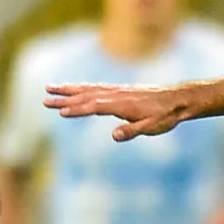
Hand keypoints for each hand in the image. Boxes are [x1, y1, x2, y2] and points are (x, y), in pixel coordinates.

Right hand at [44, 82, 193, 140]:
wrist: (179, 99)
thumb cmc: (166, 116)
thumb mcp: (152, 127)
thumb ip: (133, 130)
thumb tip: (114, 136)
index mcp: (121, 105)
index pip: (94, 107)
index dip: (78, 110)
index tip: (61, 112)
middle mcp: (116, 95)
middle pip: (86, 96)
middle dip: (65, 98)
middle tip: (44, 100)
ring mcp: (117, 90)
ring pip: (88, 89)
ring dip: (68, 89)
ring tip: (50, 88)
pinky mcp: (120, 90)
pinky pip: (96, 87)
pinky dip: (82, 87)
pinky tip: (74, 88)